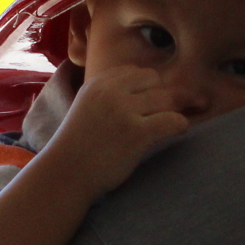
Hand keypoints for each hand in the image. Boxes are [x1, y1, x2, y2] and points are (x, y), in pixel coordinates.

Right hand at [39, 63, 190, 197]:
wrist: (66, 173)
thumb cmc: (78, 144)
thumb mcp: (87, 105)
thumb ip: (110, 92)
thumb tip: (148, 88)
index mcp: (98, 82)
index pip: (136, 71)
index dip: (144, 88)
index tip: (142, 106)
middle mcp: (111, 91)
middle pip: (154, 81)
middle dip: (157, 98)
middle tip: (152, 118)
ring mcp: (124, 110)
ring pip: (166, 99)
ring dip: (167, 113)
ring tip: (158, 129)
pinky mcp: (137, 132)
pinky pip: (173, 120)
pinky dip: (179, 125)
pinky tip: (174, 132)